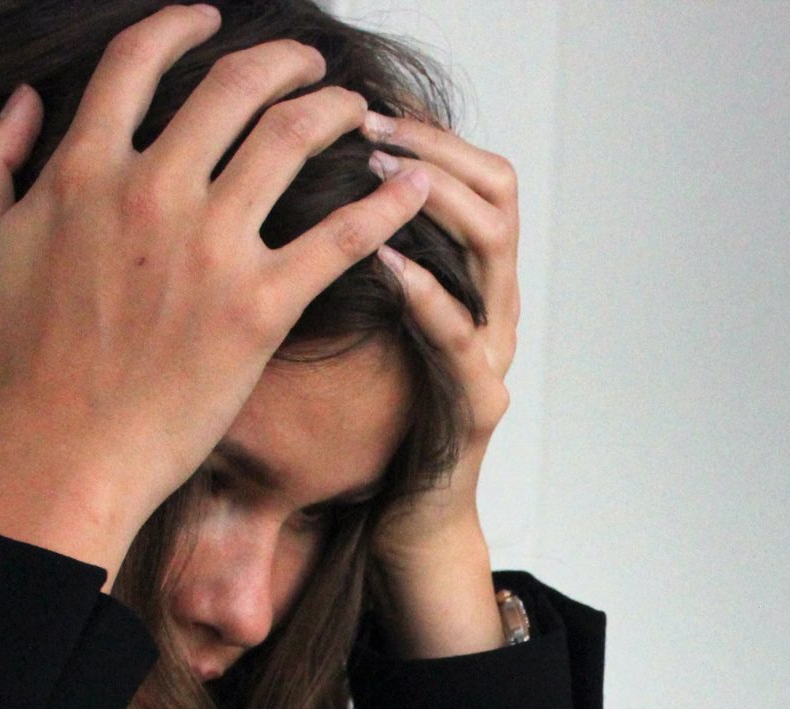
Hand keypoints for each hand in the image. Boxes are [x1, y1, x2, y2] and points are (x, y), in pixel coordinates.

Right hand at [0, 4, 433, 583]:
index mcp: (81, 171)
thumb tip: (20, 104)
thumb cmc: (5, 371)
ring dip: (335, 110)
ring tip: (357, 109)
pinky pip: (341, 237)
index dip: (178, 26)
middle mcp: (152, 191)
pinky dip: (386, 203)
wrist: (55, 459)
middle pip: (233, 85)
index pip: (138, 61)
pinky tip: (414, 184)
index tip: (207, 20)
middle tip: (307, 63)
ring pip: (293, 139)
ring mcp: (211, 247)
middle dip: (281, 60)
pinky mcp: (260, 308)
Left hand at [362, 112, 520, 657]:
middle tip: (370, 126)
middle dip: (433, 149)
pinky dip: (426, 293)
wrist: (401, 522)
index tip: (370, 104)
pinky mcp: (478, 405)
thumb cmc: (373, 421)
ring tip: (376, 175)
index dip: (432, 132)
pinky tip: (385, 262)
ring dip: (434, 200)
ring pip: (494, 249)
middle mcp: (494, 306)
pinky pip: (462, 337)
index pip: (477, 174)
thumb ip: (350, 260)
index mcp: (470, 280)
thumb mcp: (361, 322)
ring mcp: (494, 353)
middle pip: (497, 192)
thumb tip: (292, 184)